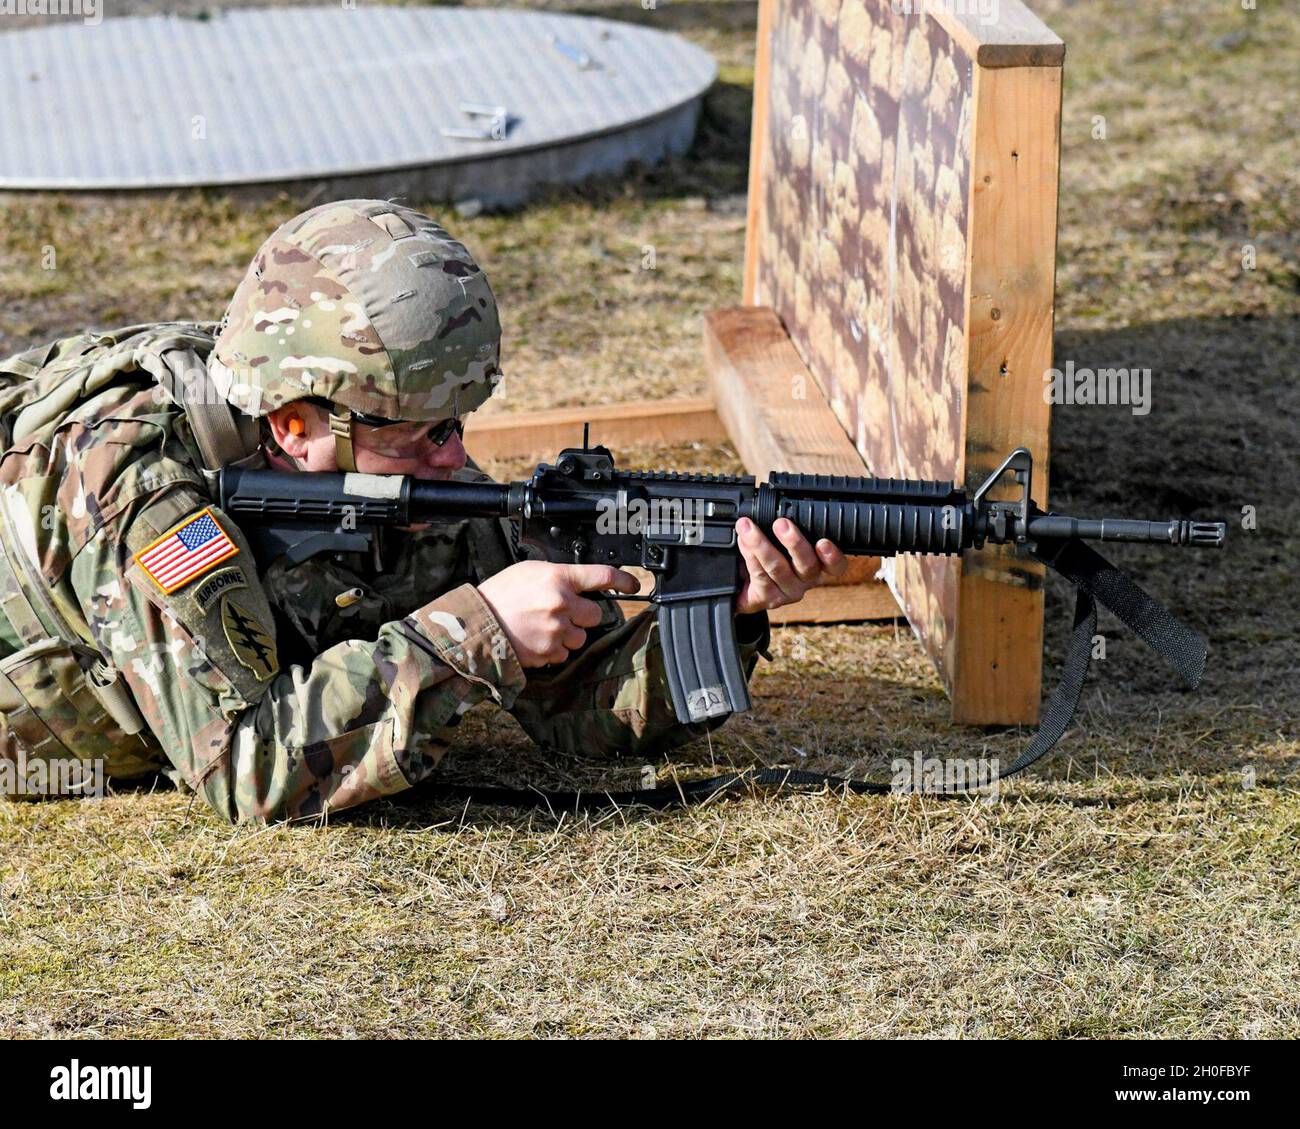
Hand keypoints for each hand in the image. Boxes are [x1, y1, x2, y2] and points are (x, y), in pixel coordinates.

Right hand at [477, 561, 638, 667]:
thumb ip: (559, 576)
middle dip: (583, 614)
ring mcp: (557, 630)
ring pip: (581, 636)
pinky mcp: (550, 651)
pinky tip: (537, 639)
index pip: (602, 576)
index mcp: (558, 577)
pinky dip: (555, 649)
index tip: (633, 584)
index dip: (623, 579)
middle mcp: (562, 603)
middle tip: (562, 612)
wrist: (476, 624)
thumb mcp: (530, 571)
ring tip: (543, 627)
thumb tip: (581, 583)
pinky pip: (565, 653)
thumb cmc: (500, 595)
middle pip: (595, 613)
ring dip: (569, 633)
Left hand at [735, 517, 848, 613]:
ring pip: (778, 568)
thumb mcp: (781, 538)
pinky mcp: (768, 598)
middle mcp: (806, 580)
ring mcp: (788, 591)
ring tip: (748, 527)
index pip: (836, 565)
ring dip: (761, 544)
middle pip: (807, 565)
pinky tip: (743, 543)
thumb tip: (775, 503)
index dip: (833, 556)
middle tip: (781, 524)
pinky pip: (760, 576)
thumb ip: (786, 525)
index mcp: (818, 564)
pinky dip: (750, 556)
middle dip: (794, 542)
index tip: (824, 542)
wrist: (744, 583)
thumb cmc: (768, 554)